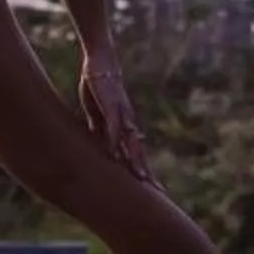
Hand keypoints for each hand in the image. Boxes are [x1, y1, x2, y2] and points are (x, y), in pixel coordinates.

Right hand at [78, 50, 153, 182]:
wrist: (100, 61)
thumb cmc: (98, 87)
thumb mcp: (97, 114)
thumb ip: (100, 130)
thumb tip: (99, 146)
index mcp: (124, 125)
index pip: (136, 152)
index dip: (144, 169)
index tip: (152, 189)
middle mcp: (127, 122)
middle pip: (139, 151)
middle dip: (146, 171)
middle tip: (157, 192)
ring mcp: (120, 114)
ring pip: (130, 141)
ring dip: (134, 160)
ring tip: (140, 178)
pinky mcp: (110, 105)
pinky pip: (113, 125)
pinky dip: (114, 139)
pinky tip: (113, 152)